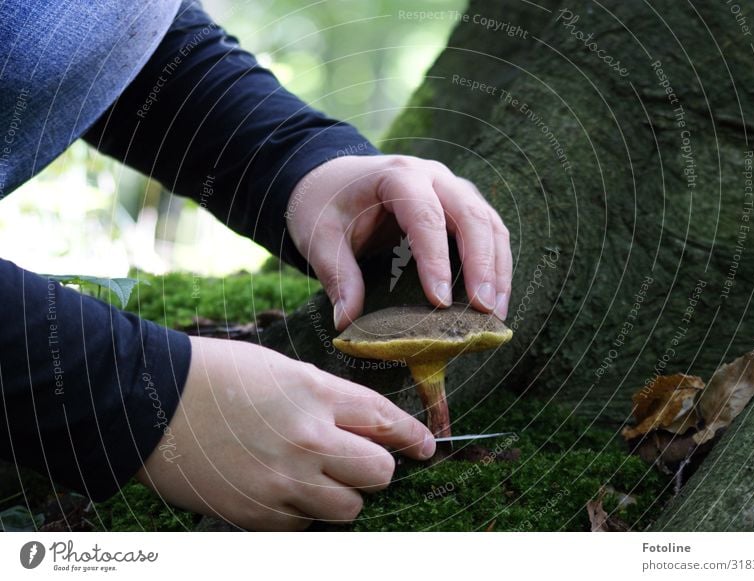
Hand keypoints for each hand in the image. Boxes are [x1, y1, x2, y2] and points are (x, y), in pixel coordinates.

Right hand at [136, 336, 434, 529]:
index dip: (412, 436)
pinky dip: (302, 508)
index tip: (424, 446)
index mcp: (316, 395)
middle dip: (377, 466)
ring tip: (313, 473)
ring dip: (342, 492)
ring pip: (350, 506)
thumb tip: (366, 428)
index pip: (386, 422)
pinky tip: (278, 486)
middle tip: (359, 458)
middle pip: (380, 472)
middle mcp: (307, 441)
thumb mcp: (284, 371)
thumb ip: (329, 400)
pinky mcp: (259, 515)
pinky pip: (305, 522)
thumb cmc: (217, 376)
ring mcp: (283, 483)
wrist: (151, 404)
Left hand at [286, 154, 512, 328]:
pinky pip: (489, 231)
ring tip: (495, 313)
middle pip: (471, 215)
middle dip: (482, 264)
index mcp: (397, 176)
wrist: (333, 179)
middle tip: (483, 310)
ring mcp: (452, 188)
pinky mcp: (460, 206)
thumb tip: (347, 321)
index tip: (439, 303)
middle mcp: (433, 176)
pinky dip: (496, 264)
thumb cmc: (325, 204)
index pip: (425, 216)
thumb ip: (336, 275)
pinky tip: (493, 299)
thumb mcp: (319, 237)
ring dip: (497, 268)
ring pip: (489, 222)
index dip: (436, 260)